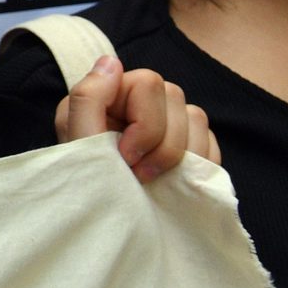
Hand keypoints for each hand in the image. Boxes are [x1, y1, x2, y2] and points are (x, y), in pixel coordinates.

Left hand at [55, 55, 217, 180]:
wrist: (109, 226)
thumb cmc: (88, 187)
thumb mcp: (78, 144)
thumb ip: (88, 99)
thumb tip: (111, 62)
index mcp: (109, 95)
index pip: (149, 83)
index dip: (145, 124)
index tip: (125, 157)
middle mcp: (138, 103)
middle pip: (175, 96)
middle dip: (163, 144)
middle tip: (139, 175)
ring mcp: (165, 123)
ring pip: (196, 116)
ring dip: (180, 155)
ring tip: (156, 182)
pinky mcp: (187, 146)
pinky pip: (209, 139)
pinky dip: (199, 162)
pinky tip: (177, 182)